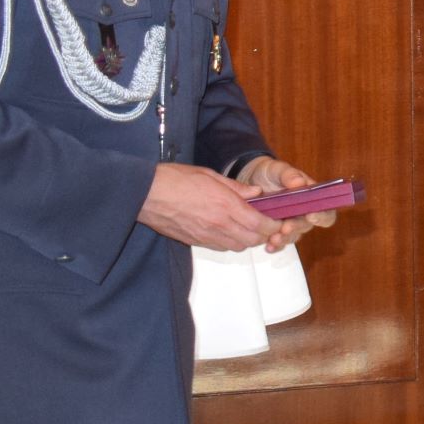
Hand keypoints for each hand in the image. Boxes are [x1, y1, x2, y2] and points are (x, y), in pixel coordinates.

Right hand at [142, 163, 279, 253]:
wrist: (145, 194)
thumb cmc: (175, 179)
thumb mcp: (210, 175)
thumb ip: (236, 187)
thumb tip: (256, 193)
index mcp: (225, 206)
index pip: (260, 224)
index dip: (273, 225)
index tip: (278, 220)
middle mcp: (218, 225)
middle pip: (252, 240)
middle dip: (264, 234)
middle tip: (266, 224)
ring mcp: (205, 236)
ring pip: (237, 247)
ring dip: (247, 239)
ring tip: (248, 227)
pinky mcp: (194, 241)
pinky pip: (220, 247)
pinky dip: (230, 242)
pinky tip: (228, 230)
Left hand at [235, 155, 339, 251]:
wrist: (251, 179)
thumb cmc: (271, 173)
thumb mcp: (278, 169)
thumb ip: (289, 175)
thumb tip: (299, 182)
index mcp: (311, 198)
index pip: (326, 211)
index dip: (322, 216)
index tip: (311, 215)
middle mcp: (303, 213)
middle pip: (307, 226)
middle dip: (297, 228)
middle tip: (285, 228)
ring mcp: (290, 223)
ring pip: (293, 236)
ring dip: (285, 240)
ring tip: (273, 239)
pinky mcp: (275, 231)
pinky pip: (279, 242)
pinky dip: (275, 246)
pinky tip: (268, 247)